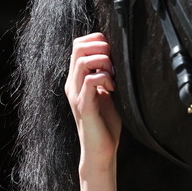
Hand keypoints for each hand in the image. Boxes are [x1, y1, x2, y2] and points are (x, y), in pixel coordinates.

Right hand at [65, 34, 121, 176]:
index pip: (78, 45)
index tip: (112, 52)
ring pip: (83, 61)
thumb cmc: (106, 122)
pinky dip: (105, 78)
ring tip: (114, 76)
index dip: (96, 40)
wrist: (100, 149)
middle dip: (100, 47)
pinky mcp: (84, 106)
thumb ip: (107, 75)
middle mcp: (73, 83)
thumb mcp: (106, 92)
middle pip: (78, 48)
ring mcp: (76, 94)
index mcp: (77, 78)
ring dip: (104, 63)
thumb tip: (118, 57)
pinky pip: (91, 81)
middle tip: (114, 63)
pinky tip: (113, 88)